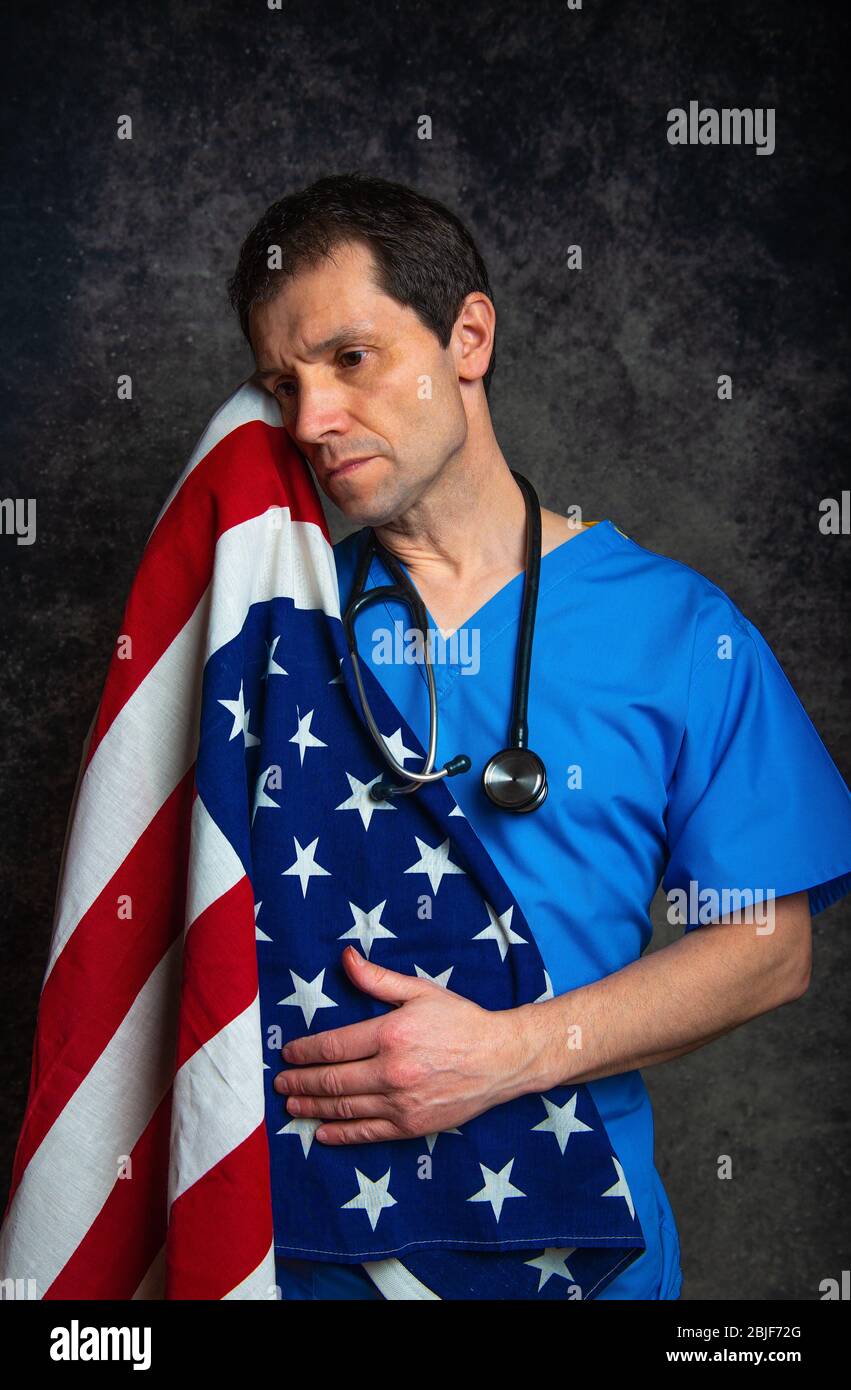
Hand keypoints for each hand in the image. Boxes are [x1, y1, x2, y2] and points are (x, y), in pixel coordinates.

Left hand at [273, 945, 534, 1143]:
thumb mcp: (420, 991)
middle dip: (300, 1082)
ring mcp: (401, 1103)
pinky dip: (341, 1134)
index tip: (288, 1054)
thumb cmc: (460, 1020)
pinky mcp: (412, 1126)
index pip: (333, 1046)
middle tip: (280, 1082)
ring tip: (292, 1105)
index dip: (305, 1052)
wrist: (500, 1059)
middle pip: (332, 1081)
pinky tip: (322, 1132)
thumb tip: (345, 958)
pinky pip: (367, 1133)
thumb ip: (378, 979)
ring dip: (312, 1108)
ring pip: (344, 1108)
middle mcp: (392, 1072)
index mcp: (391, 1034)